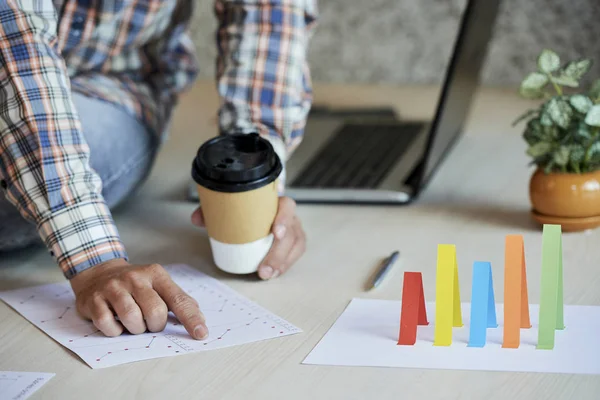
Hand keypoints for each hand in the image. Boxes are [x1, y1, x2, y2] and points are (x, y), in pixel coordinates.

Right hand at [70, 259, 208, 338]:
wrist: (98, 272)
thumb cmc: (135, 285)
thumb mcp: (158, 285)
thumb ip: (178, 301)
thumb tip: (199, 321)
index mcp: (156, 274)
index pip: (178, 299)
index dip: (191, 319)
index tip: (201, 334)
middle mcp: (135, 278)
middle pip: (155, 312)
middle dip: (155, 325)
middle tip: (149, 323)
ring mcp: (113, 287)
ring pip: (131, 318)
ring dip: (136, 329)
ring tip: (134, 323)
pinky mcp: (94, 300)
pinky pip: (108, 325)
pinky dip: (115, 331)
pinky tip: (116, 322)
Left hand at [191, 196, 305, 279]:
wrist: (254, 210)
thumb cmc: (244, 209)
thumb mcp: (226, 206)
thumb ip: (212, 209)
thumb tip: (197, 219)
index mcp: (275, 202)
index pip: (287, 206)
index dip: (284, 219)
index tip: (275, 233)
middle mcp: (288, 214)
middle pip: (292, 232)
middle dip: (279, 253)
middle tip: (264, 268)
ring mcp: (293, 228)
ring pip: (295, 245)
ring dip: (283, 262)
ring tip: (267, 274)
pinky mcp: (293, 241)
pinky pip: (295, 252)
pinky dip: (286, 264)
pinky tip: (275, 273)